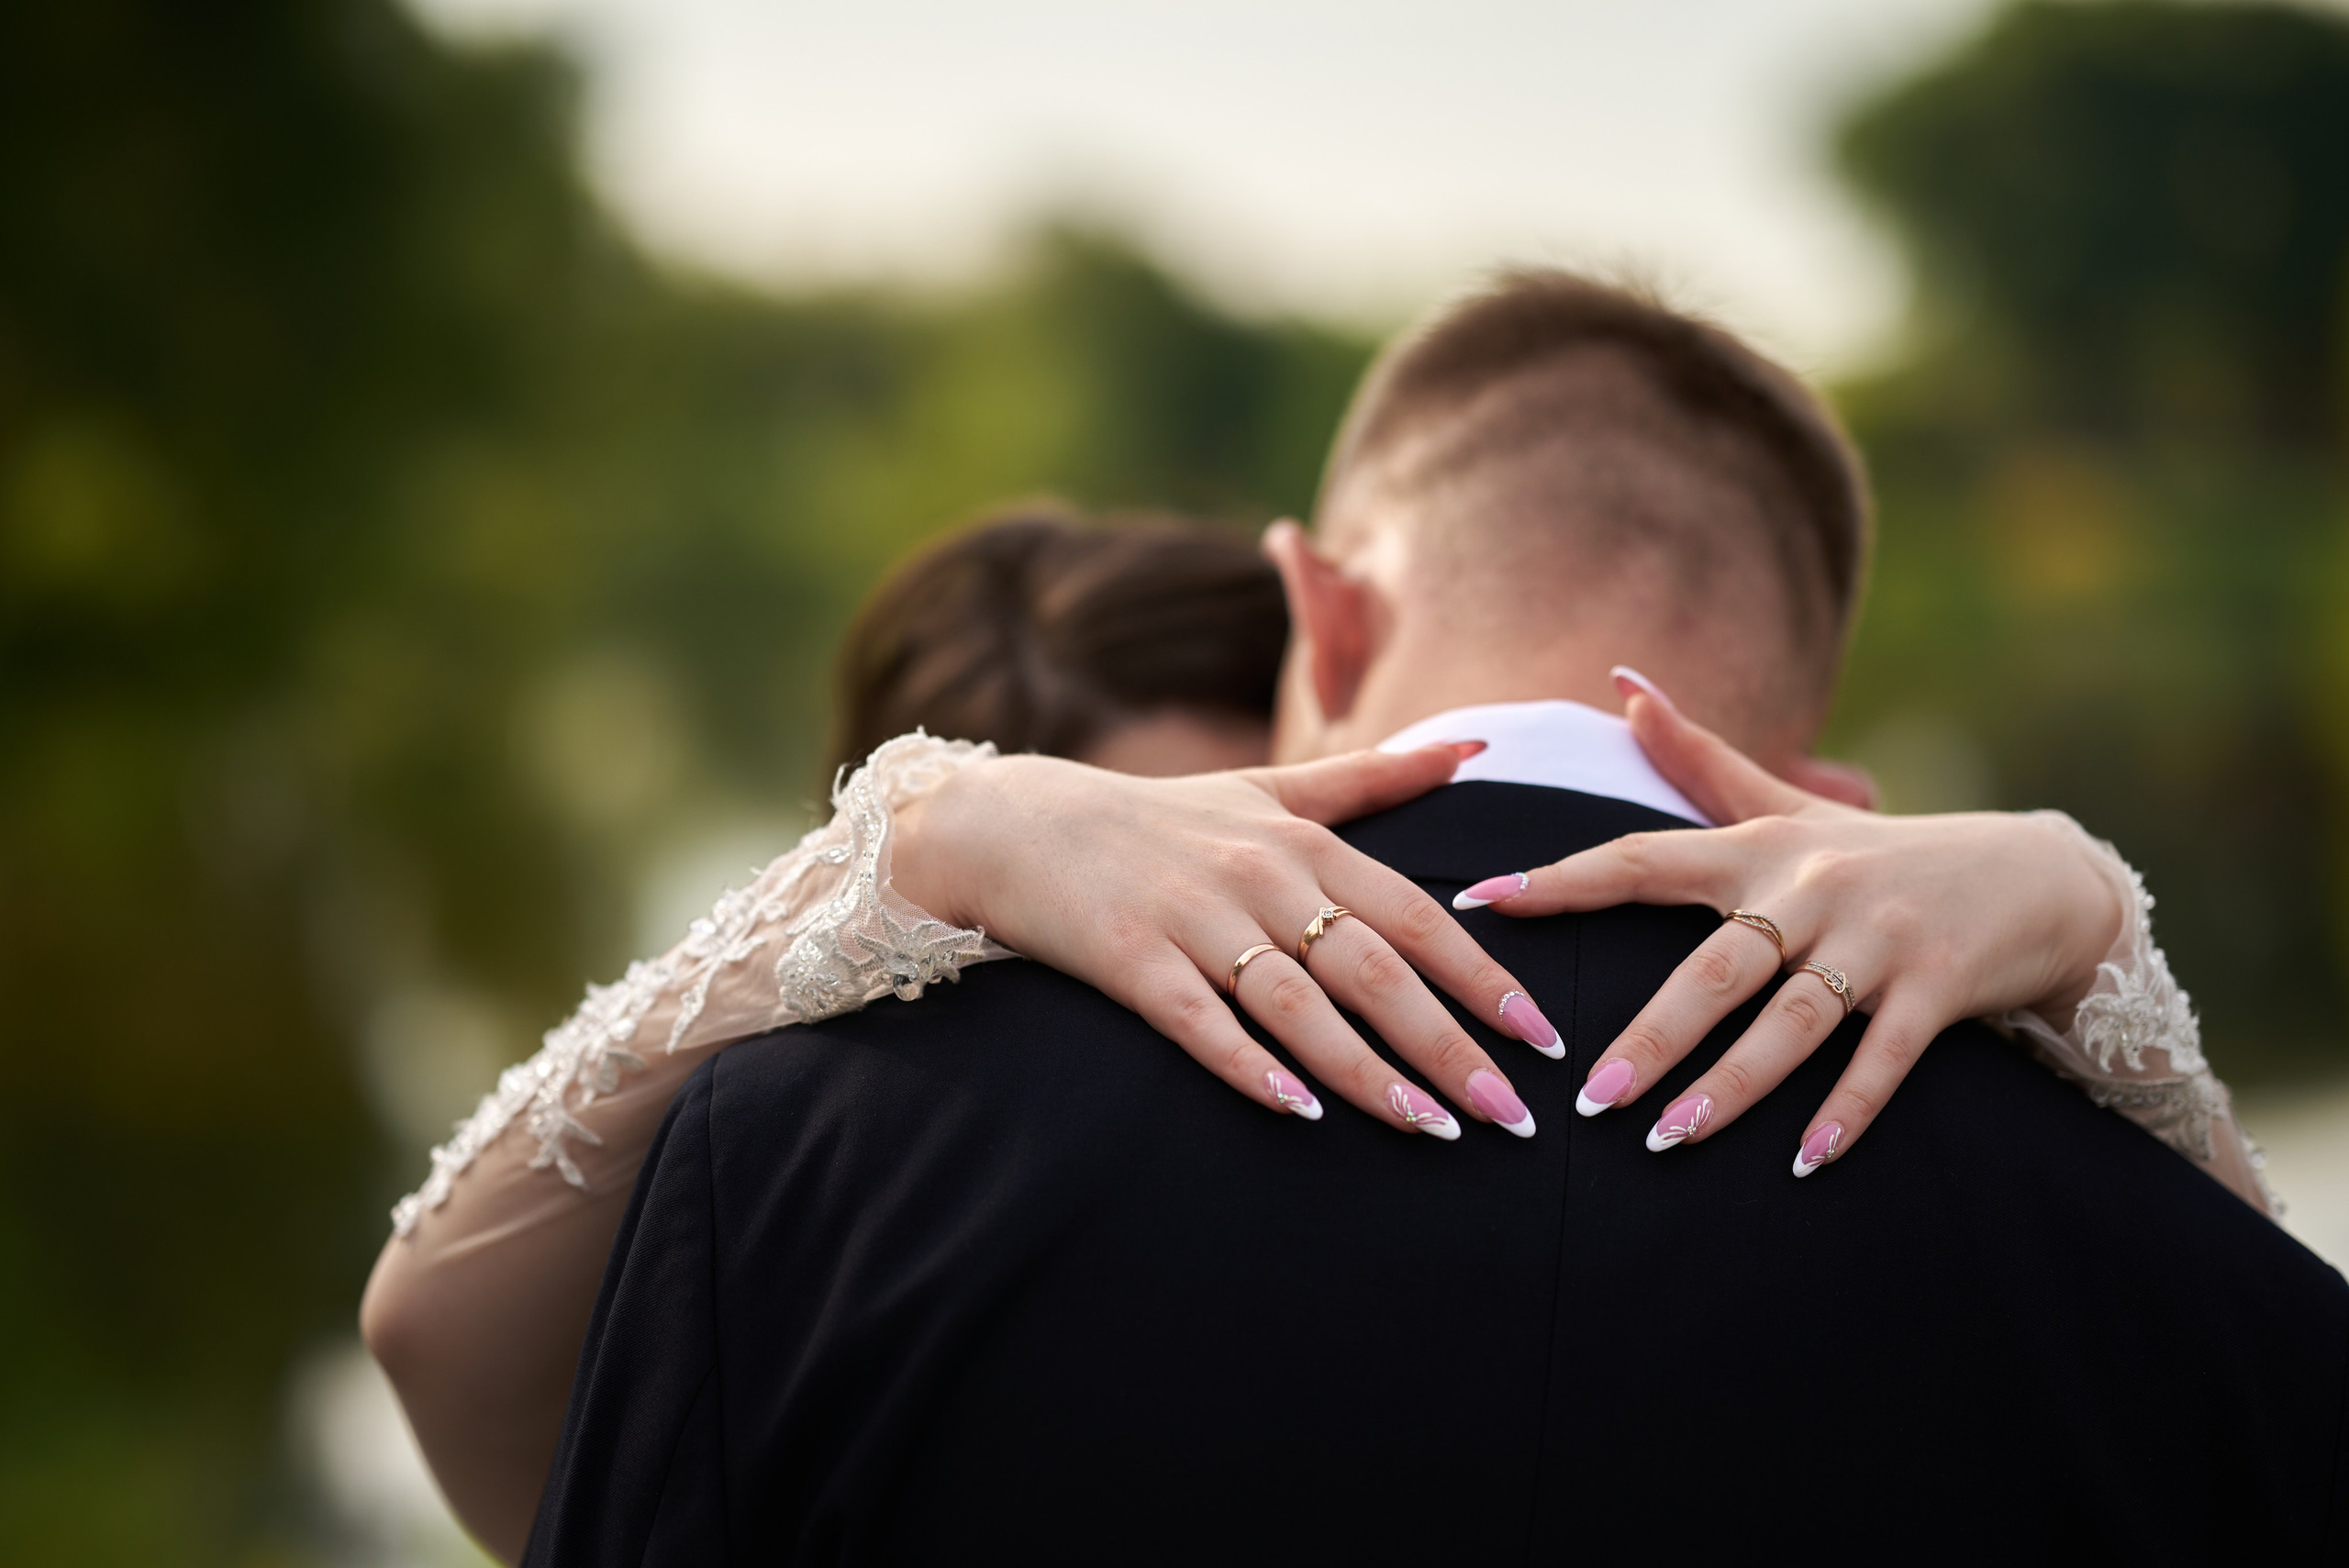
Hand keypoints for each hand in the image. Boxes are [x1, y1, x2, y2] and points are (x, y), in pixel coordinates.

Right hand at [892, 745, 1563, 1138]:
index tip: (1541, 1036)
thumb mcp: (1269, 786)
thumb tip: (1476, 747)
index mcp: (1301, 840)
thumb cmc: (1159, 816)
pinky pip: (1199, 1022)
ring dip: (1367, 1072)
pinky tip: (1297, 1111)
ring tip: (1429, 1129)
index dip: (1482, 977)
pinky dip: (1248, 1066)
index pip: (1414, 915)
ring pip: (1298, 1004)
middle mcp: (1257, 876)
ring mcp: (1191, 918)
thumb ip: (1374, 778)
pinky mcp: (1129, 959)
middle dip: (1448, 1045)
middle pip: (1373, 968)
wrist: (1018, 822)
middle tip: (1511, 1115)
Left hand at [1462, 669, 2124, 1174]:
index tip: (1480, 903)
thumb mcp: (1788, 804)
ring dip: (1732, 1086)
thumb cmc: (1883, 852)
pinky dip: (1846, 1111)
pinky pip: (1882, 1059)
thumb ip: (1697, 758)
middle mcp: (1812, 889)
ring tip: (1669, 1139)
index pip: (1643, 859)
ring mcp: (1878, 939)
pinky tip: (1803, 1162)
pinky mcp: (1937, 987)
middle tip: (1588, 1098)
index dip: (1560, 878)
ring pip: (1791, 1021)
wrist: (2035, 877)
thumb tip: (1622, 681)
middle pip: (1715, 968)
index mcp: (1760, 850)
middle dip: (1651, 1035)